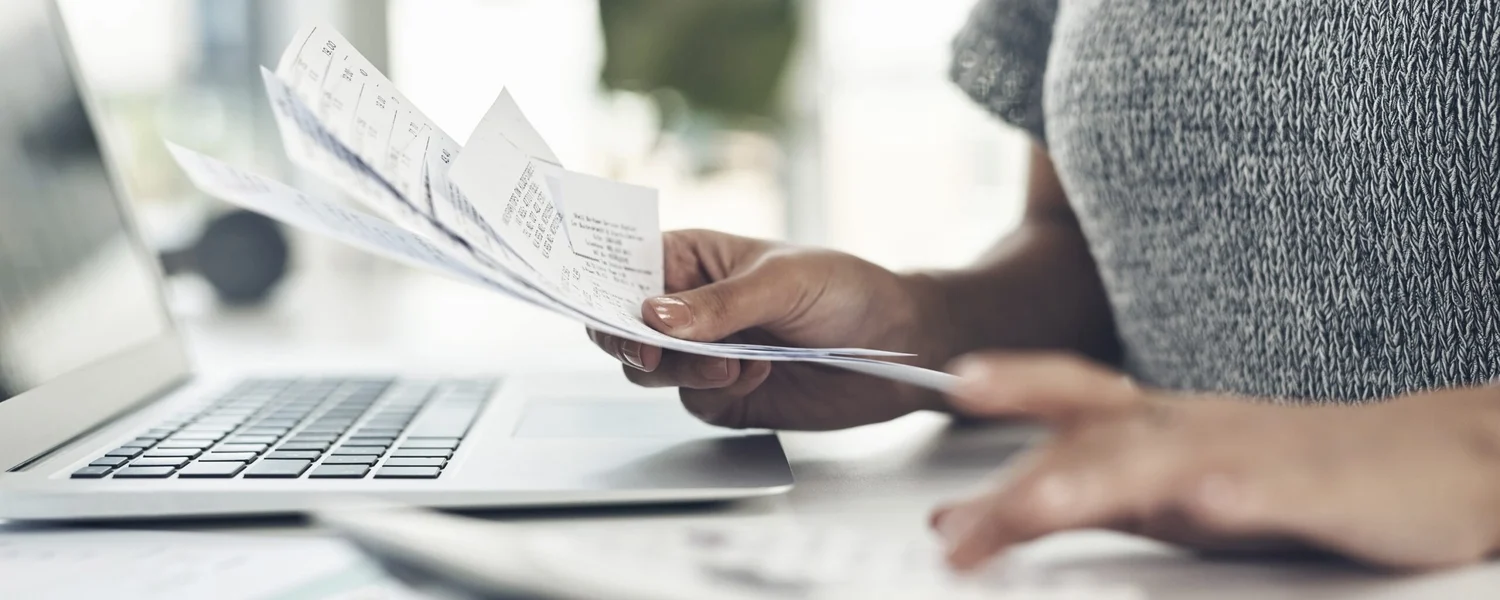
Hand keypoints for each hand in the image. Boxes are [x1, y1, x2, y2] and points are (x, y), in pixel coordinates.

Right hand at [587, 229, 948, 429]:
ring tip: (734, 360)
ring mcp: (702, 354)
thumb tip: (654, 316)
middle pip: (623, 328)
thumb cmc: (847, 291)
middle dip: (633, 341)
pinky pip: (691, 402)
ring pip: (650, 371)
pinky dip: (715, 392)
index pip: (623, 269)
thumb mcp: (783, 281)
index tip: (607, 309)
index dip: (601, 287)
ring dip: (681, 369)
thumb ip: (718, 303)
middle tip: (655, 353)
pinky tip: (756, 372)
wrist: (901, 348)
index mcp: (691, 259)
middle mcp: (688, 307)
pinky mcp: (723, 396)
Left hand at [930, 352, 1499, 570]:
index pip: (1068, 400)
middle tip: (962, 528)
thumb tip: (968, 516)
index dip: (1008, 391)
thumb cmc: (1282, 471)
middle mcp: (1192, 428)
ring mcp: (1254, 453)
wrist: (1431, 460)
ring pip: (1168, 461)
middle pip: (1098, 441)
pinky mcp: (1320, 488)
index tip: (951, 391)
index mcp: (1155, 424)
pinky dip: (1240, 493)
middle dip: (1027, 482)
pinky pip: (1277, 489)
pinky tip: (1212, 501)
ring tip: (1048, 502)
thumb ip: (1069, 494)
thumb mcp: (1161, 490)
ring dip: (1103, 478)